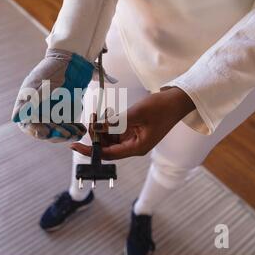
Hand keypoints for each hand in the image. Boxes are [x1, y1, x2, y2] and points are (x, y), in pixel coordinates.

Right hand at [11, 49, 94, 141]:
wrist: (73, 60)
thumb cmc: (53, 69)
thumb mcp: (41, 85)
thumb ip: (30, 102)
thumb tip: (16, 118)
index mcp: (28, 104)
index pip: (27, 124)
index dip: (35, 132)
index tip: (45, 133)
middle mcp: (39, 111)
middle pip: (45, 130)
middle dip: (56, 134)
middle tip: (67, 134)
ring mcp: (53, 112)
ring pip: (58, 130)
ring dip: (67, 133)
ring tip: (77, 133)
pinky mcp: (66, 112)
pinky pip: (69, 125)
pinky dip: (75, 129)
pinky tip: (82, 130)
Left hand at [70, 87, 195, 158]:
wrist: (178, 100)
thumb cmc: (162, 107)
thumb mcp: (137, 113)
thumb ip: (117, 122)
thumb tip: (97, 127)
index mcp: (137, 148)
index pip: (108, 154)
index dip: (90, 151)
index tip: (75, 146)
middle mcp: (134, 146)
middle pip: (107, 147)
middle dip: (95, 135)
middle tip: (89, 120)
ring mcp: (134, 138)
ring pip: (110, 138)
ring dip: (101, 128)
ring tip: (97, 114)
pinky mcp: (134, 129)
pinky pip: (115, 130)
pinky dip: (109, 123)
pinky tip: (106, 113)